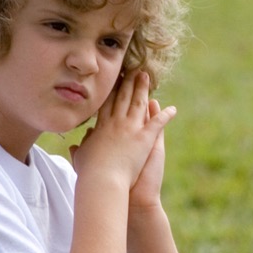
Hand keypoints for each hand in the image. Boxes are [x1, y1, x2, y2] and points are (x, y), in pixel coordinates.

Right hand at [70, 71, 173, 191]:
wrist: (103, 182)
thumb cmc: (90, 174)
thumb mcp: (82, 158)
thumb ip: (82, 147)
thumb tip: (79, 142)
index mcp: (101, 128)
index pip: (107, 104)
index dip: (111, 90)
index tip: (114, 79)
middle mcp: (116, 124)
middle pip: (123, 98)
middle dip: (128, 83)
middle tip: (133, 70)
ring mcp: (131, 130)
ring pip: (139, 104)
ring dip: (143, 89)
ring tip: (146, 76)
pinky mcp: (144, 139)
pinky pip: (157, 123)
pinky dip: (165, 115)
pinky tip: (173, 109)